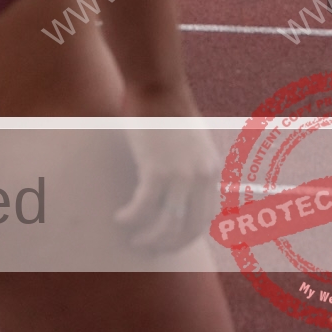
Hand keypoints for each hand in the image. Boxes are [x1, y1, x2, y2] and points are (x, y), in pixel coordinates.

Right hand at [113, 85, 220, 253]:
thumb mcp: (190, 140)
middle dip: (169, 244)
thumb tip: (176, 186)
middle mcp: (200, 177)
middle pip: (189, 228)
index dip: (188, 235)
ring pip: (167, 225)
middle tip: (150, 249)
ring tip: (134, 241)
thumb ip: (189, 164)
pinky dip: (132, 218)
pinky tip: (120, 219)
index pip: (206, 217)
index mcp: (211, 170)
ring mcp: (180, 175)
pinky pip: (144, 207)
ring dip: (150, 239)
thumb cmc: (167, 107)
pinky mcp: (157, 169)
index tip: (171, 241)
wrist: (157, 83)